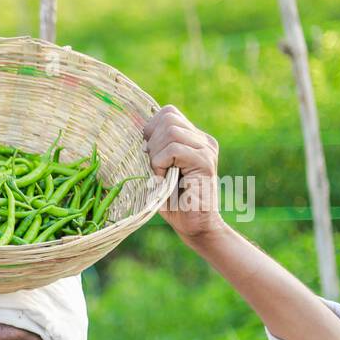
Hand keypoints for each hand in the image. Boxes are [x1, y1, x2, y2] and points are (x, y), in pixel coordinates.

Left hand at [142, 105, 223, 240]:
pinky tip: (163, 180)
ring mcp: (206, 149)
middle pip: (168, 117)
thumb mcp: (156, 170)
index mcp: (192, 138)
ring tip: (159, 174)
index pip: (168, 113)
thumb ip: (152, 150)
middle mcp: (202, 140)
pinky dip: (161, 164)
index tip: (147, 154)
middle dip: (152, 141)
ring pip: (171, 130)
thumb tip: (133, 132)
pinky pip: (174, 149)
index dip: (151, 129)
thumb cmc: (172, 201)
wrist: (194, 226)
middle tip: (153, 166)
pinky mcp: (205, 162)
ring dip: (156, 154)